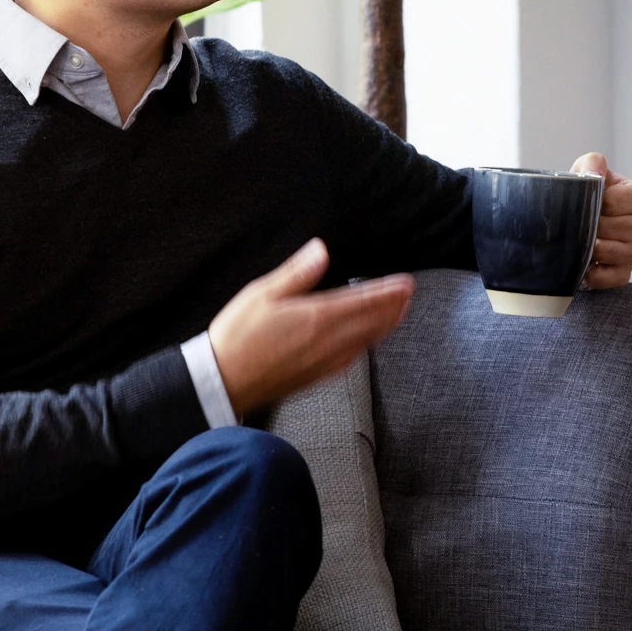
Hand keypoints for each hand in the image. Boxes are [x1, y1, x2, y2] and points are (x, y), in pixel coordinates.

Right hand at [209, 239, 414, 415]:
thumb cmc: (237, 335)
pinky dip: (368, 343)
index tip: (406, 283)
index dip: (387, 291)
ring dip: (386, 325)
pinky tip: (367, 340)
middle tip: (408, 294)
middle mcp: (328, 341)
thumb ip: (296, 273)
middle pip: (373, 322)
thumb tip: (321, 249)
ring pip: (367, 340)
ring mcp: (325, 361)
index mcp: (317, 317)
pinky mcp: (318, 376)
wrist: (223, 381)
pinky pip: (353, 357)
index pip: (363, 300)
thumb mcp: (261, 294)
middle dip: (393, 307)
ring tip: (398, 312)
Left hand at [571, 153, 631, 288]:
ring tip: (581, 240)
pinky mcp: (625, 274)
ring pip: (607, 252)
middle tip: (580, 223)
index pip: (612, 202)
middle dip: (589, 226)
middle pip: (608, 228)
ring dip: (588, 247)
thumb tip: (596, 170)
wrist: (585, 221)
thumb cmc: (590, 195)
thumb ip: (592, 163)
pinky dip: (591, 273)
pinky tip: (586, 262)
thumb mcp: (589, 172)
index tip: (586, 202)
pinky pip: (607, 278)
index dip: (593, 202)